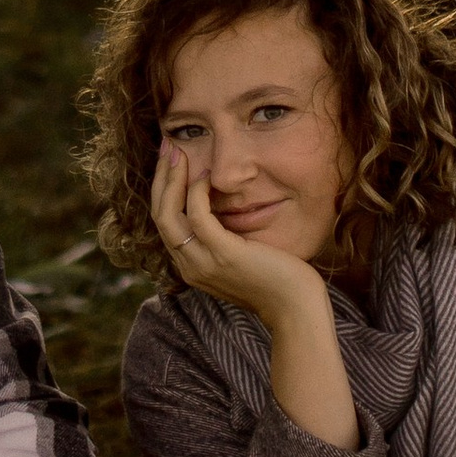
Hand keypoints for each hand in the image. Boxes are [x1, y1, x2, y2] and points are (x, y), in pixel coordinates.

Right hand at [151, 142, 357, 445]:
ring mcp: (203, 263)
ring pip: (168, 214)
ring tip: (178, 152)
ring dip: (171, 179)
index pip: (164, 223)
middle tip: (167, 147)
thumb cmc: (277, 281)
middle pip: (159, 215)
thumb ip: (225, 240)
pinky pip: (198, 216)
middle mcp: (190, 266)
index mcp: (191, 266)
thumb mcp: (242, 258)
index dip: (162, 189)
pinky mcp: (224, 255)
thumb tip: (223, 209)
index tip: (169, 161)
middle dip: (160, 178)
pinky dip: (197, 192)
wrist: (297, 309)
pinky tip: (206, 175)